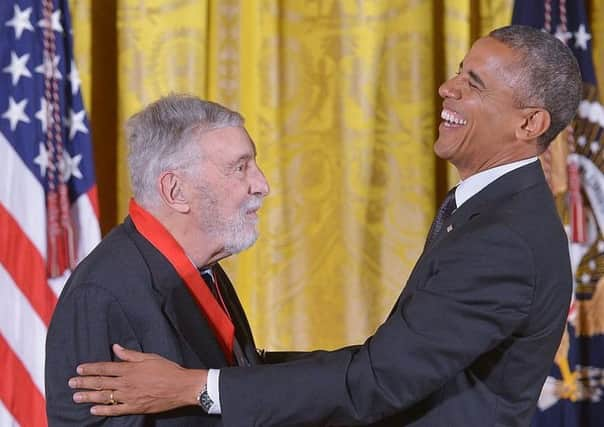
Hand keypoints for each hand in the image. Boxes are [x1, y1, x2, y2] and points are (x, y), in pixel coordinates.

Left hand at [68, 344, 206, 415]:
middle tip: (71, 383)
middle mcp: (126, 382)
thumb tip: (116, 347)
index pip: (105, 368)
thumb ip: (130, 354)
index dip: (90, 368)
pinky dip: (103, 410)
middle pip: (101, 382)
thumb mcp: (150, 357)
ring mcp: (129, 396)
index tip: (79, 369)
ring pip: (104, 397)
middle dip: (84, 382)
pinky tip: (93, 410)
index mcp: (130, 369)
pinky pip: (115, 410)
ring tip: (76, 397)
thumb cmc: (168, 369)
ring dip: (89, 396)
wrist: (181, 386)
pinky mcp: (135, 407)